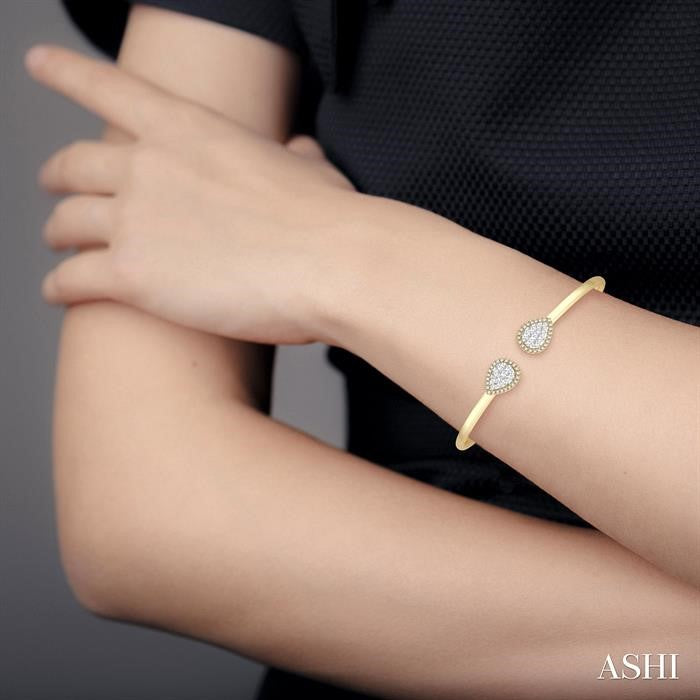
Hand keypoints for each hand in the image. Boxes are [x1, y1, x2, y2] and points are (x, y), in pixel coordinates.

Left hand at [27, 45, 355, 343]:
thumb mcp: (310, 169)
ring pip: (64, 224)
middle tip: (54, 187)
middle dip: (57, 176)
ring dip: (57, 235)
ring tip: (59, 246)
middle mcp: (147, 166)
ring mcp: (134, 221)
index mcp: (187, 128)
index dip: (65, 71)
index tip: (37, 61)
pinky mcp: (131, 277)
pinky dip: (58, 287)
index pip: (108, 87)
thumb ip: (290, 156)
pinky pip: (71, 280)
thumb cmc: (327, 219)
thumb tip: (299, 151)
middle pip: (73, 166)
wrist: (330, 264)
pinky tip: (55, 292)